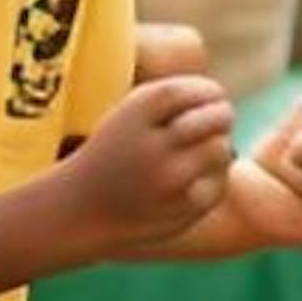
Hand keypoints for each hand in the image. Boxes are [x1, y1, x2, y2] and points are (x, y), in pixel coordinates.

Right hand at [62, 73, 236, 254]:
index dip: (209, 92)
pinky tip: (192, 179)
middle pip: (216, 116)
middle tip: (219, 120)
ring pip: (221, 148)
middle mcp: (153, 143)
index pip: (193, 90)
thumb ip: (171, 99)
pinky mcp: (181, 209)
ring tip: (198, 151)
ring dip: (217, 146)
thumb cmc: (114, 153)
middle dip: (222, 115)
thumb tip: (221, 101)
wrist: (79, 209)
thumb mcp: (128, 115)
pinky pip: (218, 182)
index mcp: (135, 113)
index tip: (211, 97)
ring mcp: (168, 179)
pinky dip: (213, 178)